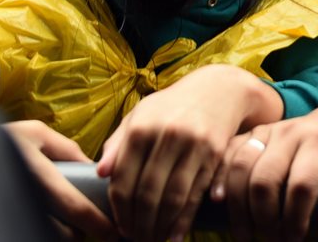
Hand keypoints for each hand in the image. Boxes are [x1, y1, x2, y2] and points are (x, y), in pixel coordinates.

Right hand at [3, 120, 116, 240]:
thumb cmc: (4, 140)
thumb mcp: (36, 134)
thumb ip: (67, 150)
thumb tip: (93, 169)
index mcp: (34, 172)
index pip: (73, 206)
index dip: (97, 222)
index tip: (113, 231)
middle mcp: (21, 196)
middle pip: (62, 233)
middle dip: (80, 232)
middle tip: (92, 225)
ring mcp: (10, 212)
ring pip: (49, 238)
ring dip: (63, 235)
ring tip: (72, 224)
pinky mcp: (2, 222)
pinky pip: (31, 232)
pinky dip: (46, 232)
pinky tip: (53, 223)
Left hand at [97, 64, 283, 241]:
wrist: (218, 90)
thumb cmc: (171, 107)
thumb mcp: (141, 116)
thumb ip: (118, 144)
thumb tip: (99, 173)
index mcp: (142, 128)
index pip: (123, 180)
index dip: (119, 210)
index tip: (119, 227)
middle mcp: (167, 135)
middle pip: (147, 193)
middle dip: (139, 224)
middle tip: (135, 239)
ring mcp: (193, 145)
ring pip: (172, 198)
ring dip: (160, 226)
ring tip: (152, 240)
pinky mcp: (214, 154)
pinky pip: (196, 194)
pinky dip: (184, 221)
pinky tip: (175, 236)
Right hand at [212, 97, 317, 241]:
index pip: (302, 184)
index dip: (295, 219)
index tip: (294, 241)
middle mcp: (293, 131)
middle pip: (265, 179)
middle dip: (264, 219)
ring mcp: (270, 130)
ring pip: (240, 166)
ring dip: (238, 207)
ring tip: (245, 236)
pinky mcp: (253, 132)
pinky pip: (228, 154)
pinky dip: (219, 180)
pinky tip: (219, 204)